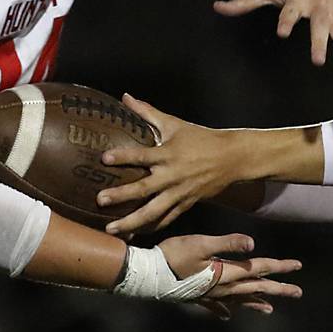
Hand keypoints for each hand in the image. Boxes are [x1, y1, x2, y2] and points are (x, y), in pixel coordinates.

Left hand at [99, 95, 248, 233]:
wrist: (232, 158)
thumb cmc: (201, 138)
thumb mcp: (175, 124)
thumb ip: (148, 113)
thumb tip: (125, 97)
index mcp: (169, 154)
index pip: (142, 155)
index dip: (123, 156)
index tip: (104, 158)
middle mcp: (173, 176)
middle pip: (144, 189)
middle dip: (122, 195)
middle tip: (100, 200)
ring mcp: (180, 193)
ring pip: (154, 211)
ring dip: (132, 221)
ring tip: (112, 229)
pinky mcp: (186, 204)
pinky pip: (166, 219)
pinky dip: (151, 227)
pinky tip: (134, 234)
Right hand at [157, 232, 301, 318]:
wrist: (148, 274)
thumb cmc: (174, 256)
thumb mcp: (202, 244)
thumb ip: (228, 243)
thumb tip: (253, 244)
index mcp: (228, 273)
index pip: (260, 268)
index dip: (280, 266)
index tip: (298, 266)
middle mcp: (223, 288)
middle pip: (257, 288)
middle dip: (278, 289)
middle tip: (298, 292)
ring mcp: (211, 296)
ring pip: (240, 300)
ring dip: (257, 303)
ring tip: (270, 310)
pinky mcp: (198, 298)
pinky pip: (218, 307)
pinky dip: (226, 310)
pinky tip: (229, 315)